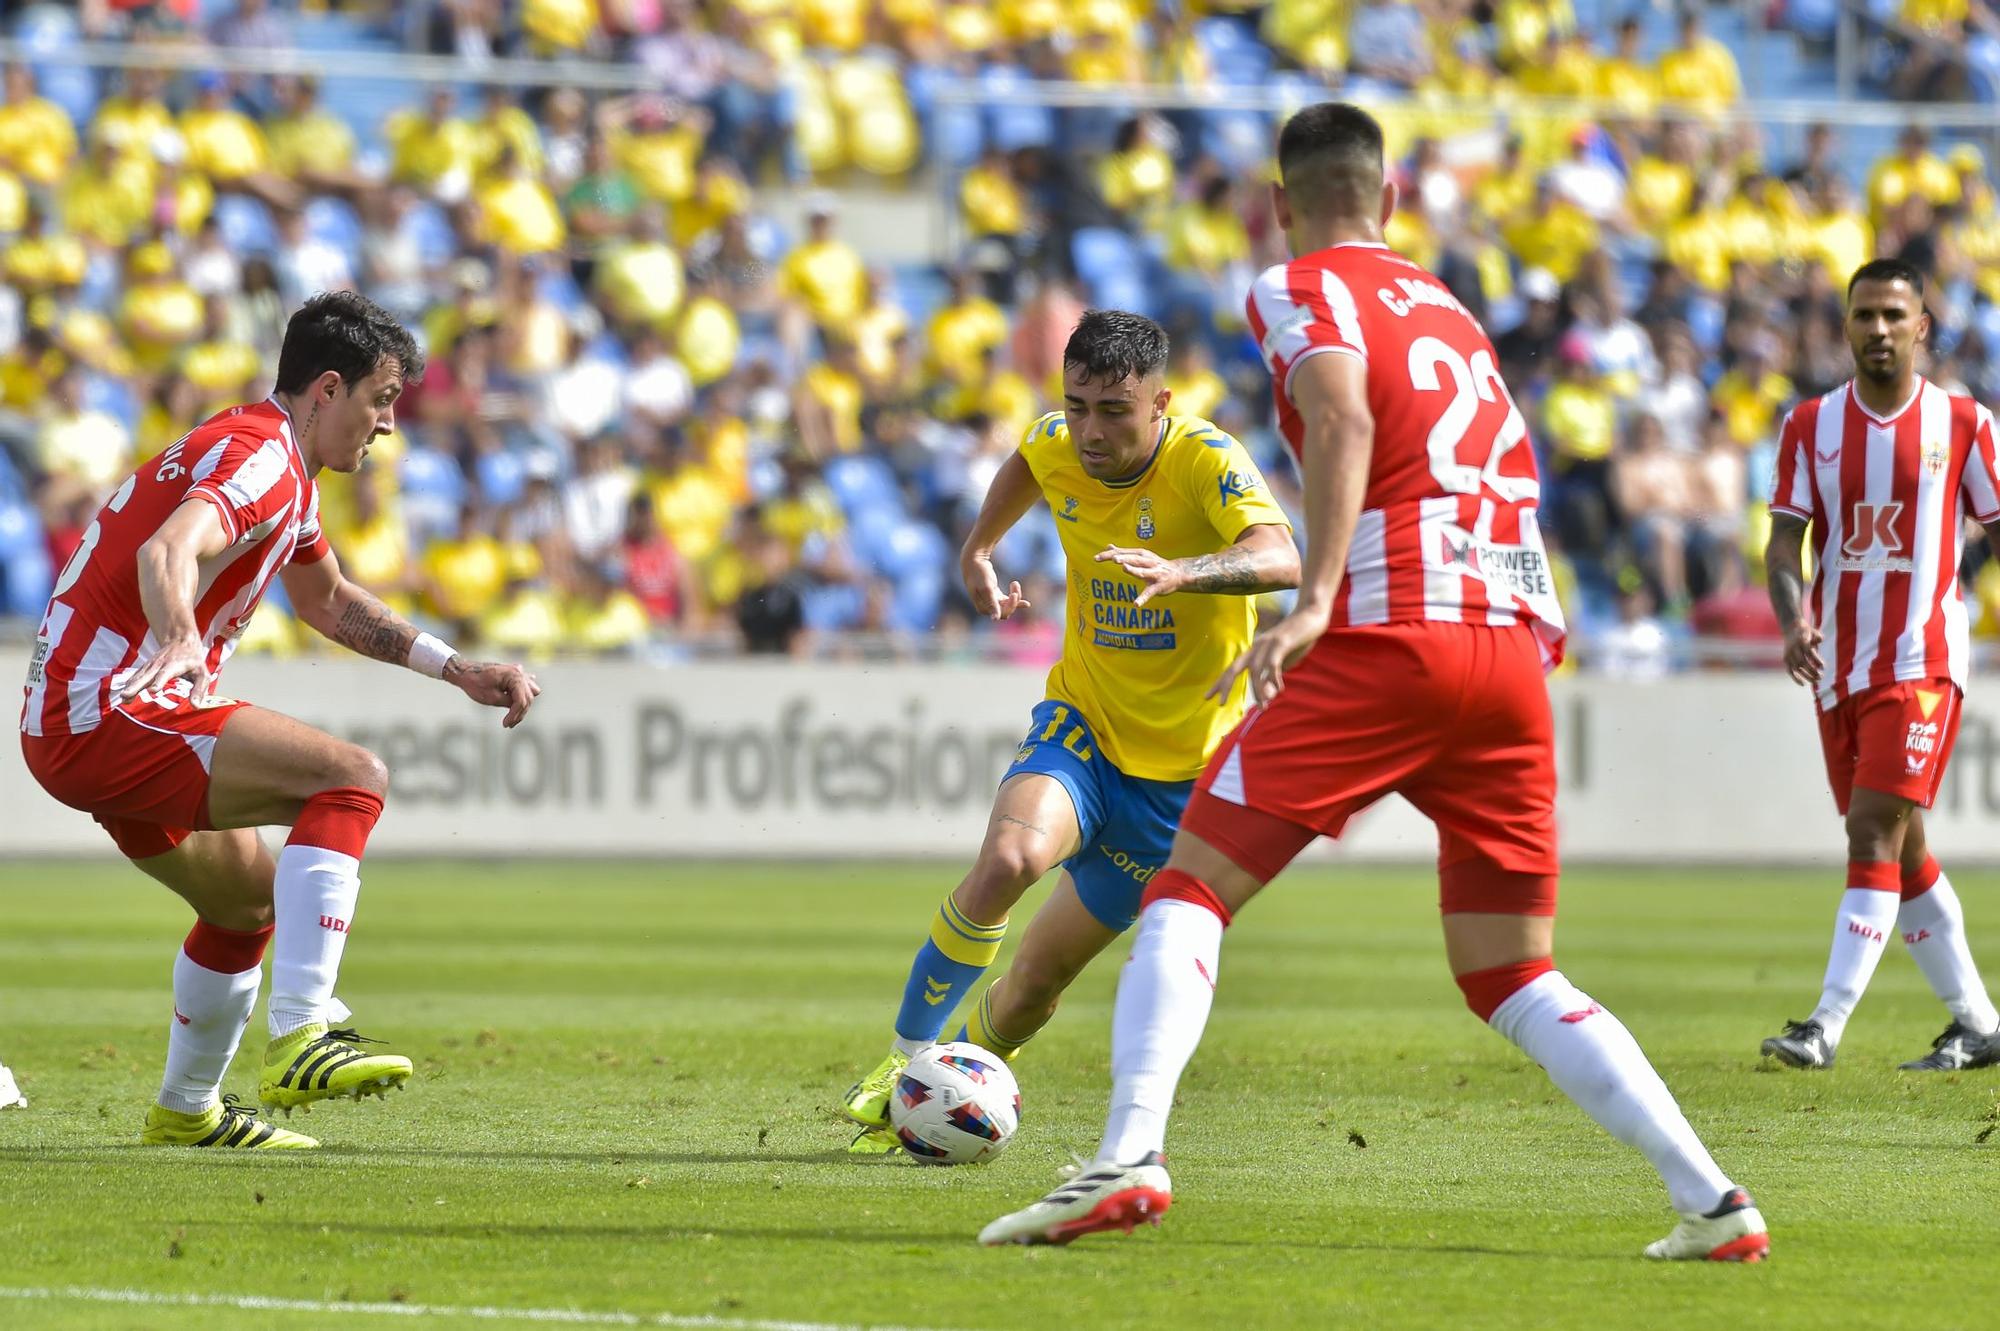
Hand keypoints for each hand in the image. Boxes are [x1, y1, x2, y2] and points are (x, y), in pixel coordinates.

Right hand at [114, 636, 208, 704]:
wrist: (181, 641)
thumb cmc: (194, 660)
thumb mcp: (202, 674)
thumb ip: (199, 690)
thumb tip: (196, 706)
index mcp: (174, 665)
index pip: (165, 674)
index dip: (158, 682)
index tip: (152, 690)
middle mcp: (159, 665)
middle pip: (146, 676)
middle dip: (136, 686)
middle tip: (126, 696)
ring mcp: (150, 665)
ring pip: (138, 676)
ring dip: (129, 687)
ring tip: (122, 698)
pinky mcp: (146, 667)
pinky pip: (136, 676)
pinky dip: (129, 684)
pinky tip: (123, 694)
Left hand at [445, 658, 541, 727]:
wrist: (465, 671)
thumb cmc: (475, 683)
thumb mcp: (492, 698)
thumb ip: (509, 703)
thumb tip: (518, 708)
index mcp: (515, 676)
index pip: (522, 700)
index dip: (515, 715)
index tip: (506, 725)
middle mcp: (520, 672)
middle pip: (528, 697)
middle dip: (519, 712)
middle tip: (509, 724)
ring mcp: (518, 672)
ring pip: (530, 692)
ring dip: (523, 704)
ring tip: (512, 716)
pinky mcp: (514, 674)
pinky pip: (525, 685)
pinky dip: (522, 695)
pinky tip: (517, 703)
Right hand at [962, 551, 1030, 620]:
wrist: (974, 561)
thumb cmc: (979, 574)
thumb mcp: (986, 588)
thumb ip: (991, 603)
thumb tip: (995, 619)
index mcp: (983, 608)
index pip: (1002, 614)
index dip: (1010, 606)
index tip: (1014, 594)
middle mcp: (987, 608)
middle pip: (1006, 611)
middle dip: (1014, 602)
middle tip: (1015, 587)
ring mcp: (991, 601)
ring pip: (1008, 605)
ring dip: (1015, 596)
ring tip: (1015, 583)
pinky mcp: (995, 595)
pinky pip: (1007, 601)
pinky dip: (1015, 597)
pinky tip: (1026, 602)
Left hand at [1094, 545, 1182, 605]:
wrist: (1178, 573)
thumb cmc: (1156, 564)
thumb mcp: (1141, 556)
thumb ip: (1124, 552)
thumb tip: (1109, 546)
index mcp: (1142, 554)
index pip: (1124, 553)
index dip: (1110, 555)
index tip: (1097, 557)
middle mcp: (1148, 562)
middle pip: (1134, 559)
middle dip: (1124, 558)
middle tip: (1114, 559)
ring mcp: (1154, 574)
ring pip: (1142, 572)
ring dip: (1134, 570)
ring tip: (1124, 568)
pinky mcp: (1158, 587)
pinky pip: (1149, 593)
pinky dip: (1143, 599)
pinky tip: (1136, 604)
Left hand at [1208, 604, 1330, 706]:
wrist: (1311, 614)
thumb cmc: (1298, 639)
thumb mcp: (1284, 663)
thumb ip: (1273, 680)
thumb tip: (1266, 698)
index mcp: (1255, 651)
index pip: (1232, 668)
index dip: (1220, 683)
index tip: (1208, 697)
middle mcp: (1257, 646)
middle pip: (1235, 667)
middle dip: (1226, 685)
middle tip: (1220, 703)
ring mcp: (1268, 643)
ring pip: (1255, 670)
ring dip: (1258, 690)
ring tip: (1263, 707)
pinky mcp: (1281, 642)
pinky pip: (1272, 664)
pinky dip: (1274, 678)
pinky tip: (1280, 689)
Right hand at [1782, 618, 1823, 686]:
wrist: (1791, 629)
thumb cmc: (1807, 632)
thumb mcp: (1813, 631)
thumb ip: (1817, 636)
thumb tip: (1819, 641)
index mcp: (1801, 641)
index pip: (1808, 653)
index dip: (1816, 661)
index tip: (1823, 667)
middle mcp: (1793, 648)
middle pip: (1802, 662)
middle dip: (1812, 671)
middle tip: (1821, 677)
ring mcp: (1788, 654)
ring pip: (1796, 668)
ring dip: (1806, 676)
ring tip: (1816, 681)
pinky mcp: (1785, 659)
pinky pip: (1789, 670)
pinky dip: (1795, 678)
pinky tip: (1803, 684)